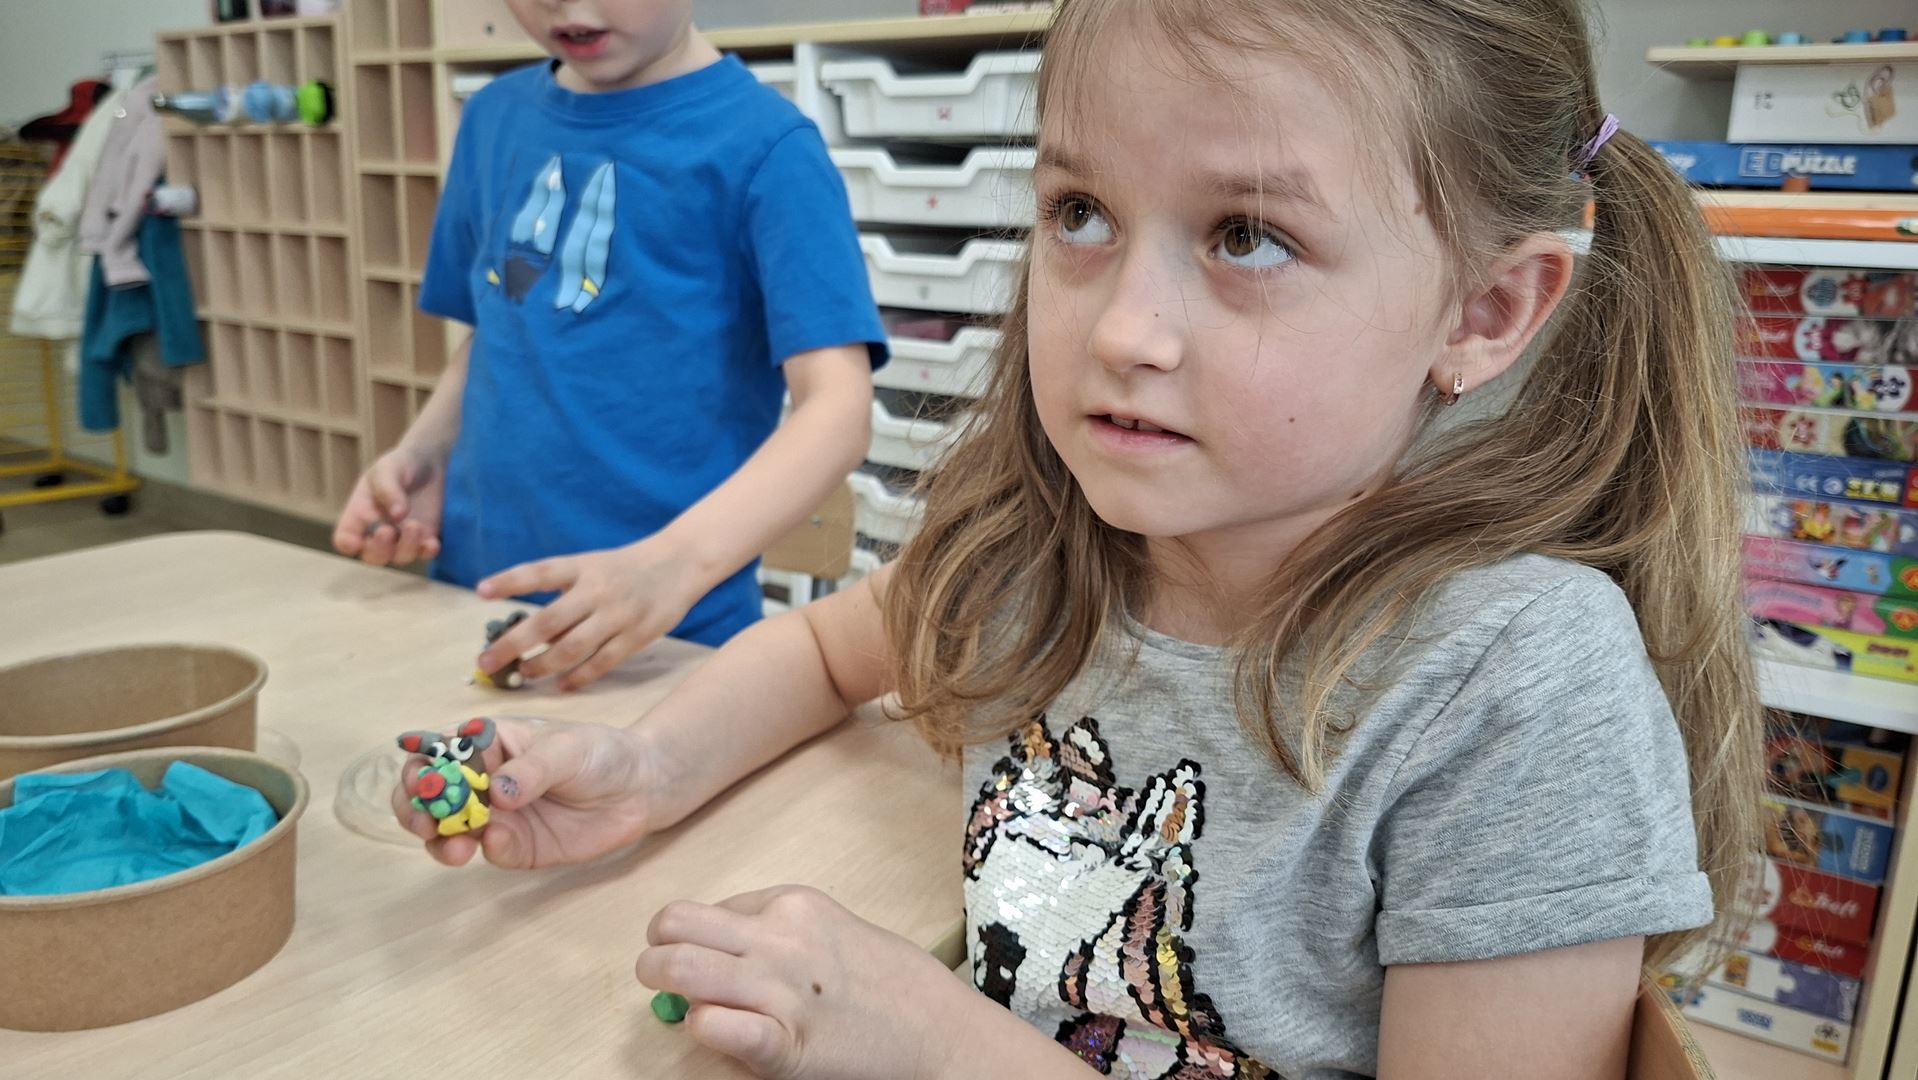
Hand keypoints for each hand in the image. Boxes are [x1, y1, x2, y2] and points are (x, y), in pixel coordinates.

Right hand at [332, 446, 445, 566]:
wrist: (430, 462)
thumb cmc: (400, 464)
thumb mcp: (388, 468)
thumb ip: (388, 488)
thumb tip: (398, 515)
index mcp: (359, 515)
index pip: (345, 538)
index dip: (347, 544)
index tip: (355, 541)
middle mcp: (379, 532)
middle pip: (372, 557)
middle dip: (378, 550)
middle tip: (386, 531)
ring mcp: (403, 538)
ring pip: (400, 557)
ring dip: (406, 547)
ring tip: (414, 525)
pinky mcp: (427, 538)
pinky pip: (425, 554)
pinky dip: (427, 552)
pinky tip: (432, 543)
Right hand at [391, 716, 673, 868]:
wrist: (640, 787)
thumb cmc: (599, 751)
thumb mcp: (566, 749)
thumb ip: (530, 770)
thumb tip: (496, 794)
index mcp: (487, 743)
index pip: (436, 753)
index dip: (418, 769)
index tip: (419, 785)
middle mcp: (482, 781)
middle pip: (429, 797)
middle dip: (415, 811)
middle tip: (424, 824)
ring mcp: (497, 816)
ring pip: (449, 832)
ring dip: (441, 841)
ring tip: (456, 846)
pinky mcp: (518, 846)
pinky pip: (491, 852)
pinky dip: (487, 850)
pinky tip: (498, 842)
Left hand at [475, 538, 701, 690]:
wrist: (678, 564)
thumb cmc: (624, 569)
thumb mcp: (593, 568)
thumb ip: (565, 598)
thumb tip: (531, 637)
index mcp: (582, 567)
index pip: (540, 573)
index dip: (510, 581)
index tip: (480, 592)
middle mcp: (597, 590)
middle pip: (548, 621)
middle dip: (513, 643)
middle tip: (486, 661)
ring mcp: (618, 615)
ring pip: (571, 648)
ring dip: (542, 665)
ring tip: (523, 674)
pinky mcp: (636, 637)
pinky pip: (601, 663)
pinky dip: (578, 677)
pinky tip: (561, 686)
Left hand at [637, 886, 974, 1079]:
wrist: (938, 1031)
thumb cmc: (887, 983)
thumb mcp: (831, 930)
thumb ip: (776, 932)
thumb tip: (714, 949)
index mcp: (790, 904)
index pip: (704, 910)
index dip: (689, 936)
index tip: (699, 958)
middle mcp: (779, 938)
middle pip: (674, 925)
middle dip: (654, 951)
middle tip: (658, 972)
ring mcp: (780, 990)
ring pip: (678, 968)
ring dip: (660, 983)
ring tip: (671, 1001)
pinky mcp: (784, 1044)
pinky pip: (712, 1027)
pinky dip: (699, 1028)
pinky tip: (710, 1030)